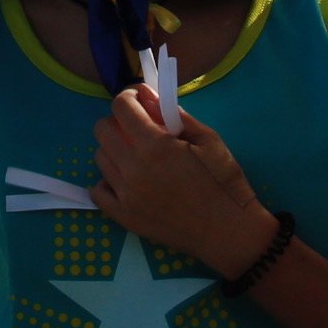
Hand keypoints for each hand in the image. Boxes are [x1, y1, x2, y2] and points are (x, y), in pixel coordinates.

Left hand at [91, 89, 275, 273]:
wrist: (228, 231)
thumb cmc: (223, 181)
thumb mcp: (208, 139)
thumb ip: (174, 115)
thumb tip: (147, 96)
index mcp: (155, 146)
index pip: (121, 107)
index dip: (129, 96)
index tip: (140, 99)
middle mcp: (133, 169)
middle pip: (102, 130)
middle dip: (118, 120)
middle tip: (139, 127)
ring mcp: (125, 196)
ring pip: (100, 158)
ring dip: (114, 149)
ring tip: (137, 155)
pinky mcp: (124, 218)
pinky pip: (98, 191)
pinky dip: (107, 181)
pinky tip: (126, 180)